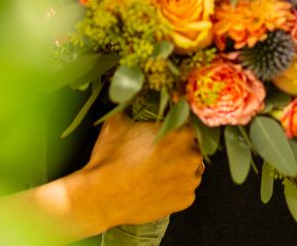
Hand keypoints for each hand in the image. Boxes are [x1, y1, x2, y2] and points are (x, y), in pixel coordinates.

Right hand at [75, 114, 204, 227]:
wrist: (103, 197)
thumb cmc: (111, 158)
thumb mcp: (117, 122)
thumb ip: (130, 106)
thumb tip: (129, 95)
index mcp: (180, 131)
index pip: (187, 123)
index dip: (174, 127)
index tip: (163, 132)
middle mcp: (192, 155)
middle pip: (191, 146)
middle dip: (177, 148)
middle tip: (156, 152)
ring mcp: (191, 180)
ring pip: (190, 168)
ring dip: (178, 168)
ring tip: (155, 171)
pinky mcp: (186, 200)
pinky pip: (185, 189)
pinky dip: (174, 188)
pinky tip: (156, 186)